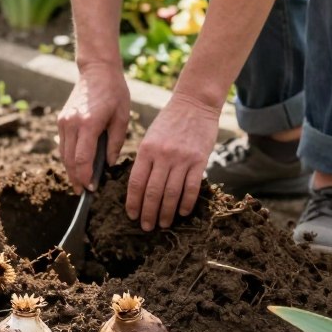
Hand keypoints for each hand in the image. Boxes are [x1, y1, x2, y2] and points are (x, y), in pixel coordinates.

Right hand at [58, 62, 129, 192]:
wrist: (96, 70)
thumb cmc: (114, 92)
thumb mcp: (122, 117)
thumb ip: (115, 143)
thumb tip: (108, 164)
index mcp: (88, 123)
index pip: (82, 158)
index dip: (86, 177)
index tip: (92, 188)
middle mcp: (72, 124)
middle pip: (70, 160)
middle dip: (76, 178)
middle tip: (84, 193)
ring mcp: (64, 122)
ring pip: (63, 154)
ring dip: (70, 170)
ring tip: (79, 183)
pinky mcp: (61, 120)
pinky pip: (63, 145)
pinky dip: (68, 158)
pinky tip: (77, 166)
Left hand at [127, 92, 218, 229]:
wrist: (194, 104)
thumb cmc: (169, 122)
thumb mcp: (150, 137)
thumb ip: (145, 160)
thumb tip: (138, 188)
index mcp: (146, 150)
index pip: (136, 183)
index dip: (133, 203)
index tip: (132, 216)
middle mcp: (162, 156)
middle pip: (152, 192)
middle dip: (148, 213)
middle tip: (147, 227)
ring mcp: (181, 159)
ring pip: (171, 193)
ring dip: (166, 213)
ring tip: (164, 224)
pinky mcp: (199, 160)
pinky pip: (191, 187)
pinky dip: (186, 203)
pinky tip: (182, 212)